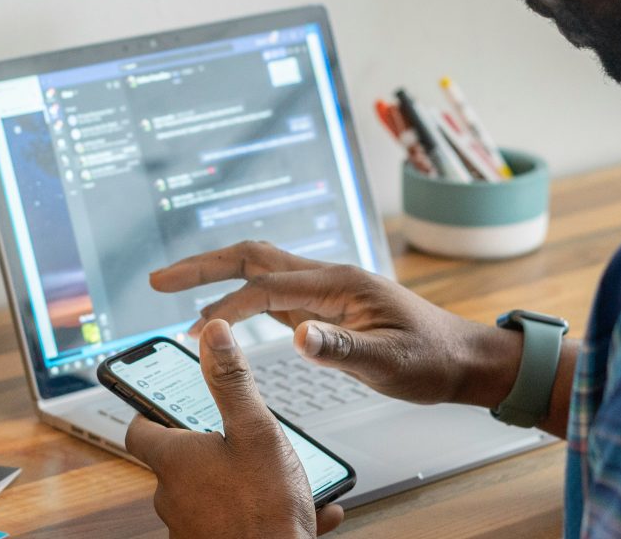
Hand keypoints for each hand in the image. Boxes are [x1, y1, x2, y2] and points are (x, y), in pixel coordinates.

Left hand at [125, 319, 343, 537]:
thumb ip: (232, 381)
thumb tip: (214, 333)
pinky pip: (235, 522)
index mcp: (174, 460)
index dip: (149, 412)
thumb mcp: (255, 431)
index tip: (164, 402)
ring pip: (212, 494)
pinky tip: (306, 513)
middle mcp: (172, 496)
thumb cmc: (264, 508)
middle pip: (178, 462)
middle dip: (209, 448)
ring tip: (283, 479)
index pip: (138, 429)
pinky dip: (262, 512)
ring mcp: (190, 527)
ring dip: (242, 482)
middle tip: (240, 437)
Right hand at [152, 241, 515, 406]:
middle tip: (157, 280)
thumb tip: (298, 338)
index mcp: (339, 284)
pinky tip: (222, 313)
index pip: (267, 285)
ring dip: (216, 277)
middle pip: (253, 258)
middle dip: (203, 266)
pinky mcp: (326, 309)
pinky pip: (273, 293)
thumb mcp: (390, 363)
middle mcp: (328, 279)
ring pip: (260, 271)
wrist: (462, 359)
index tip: (188, 318)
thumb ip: (343, 350)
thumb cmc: (432, 360)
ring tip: (174, 290)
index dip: (224, 300)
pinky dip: (239, 297)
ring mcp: (325, 292)